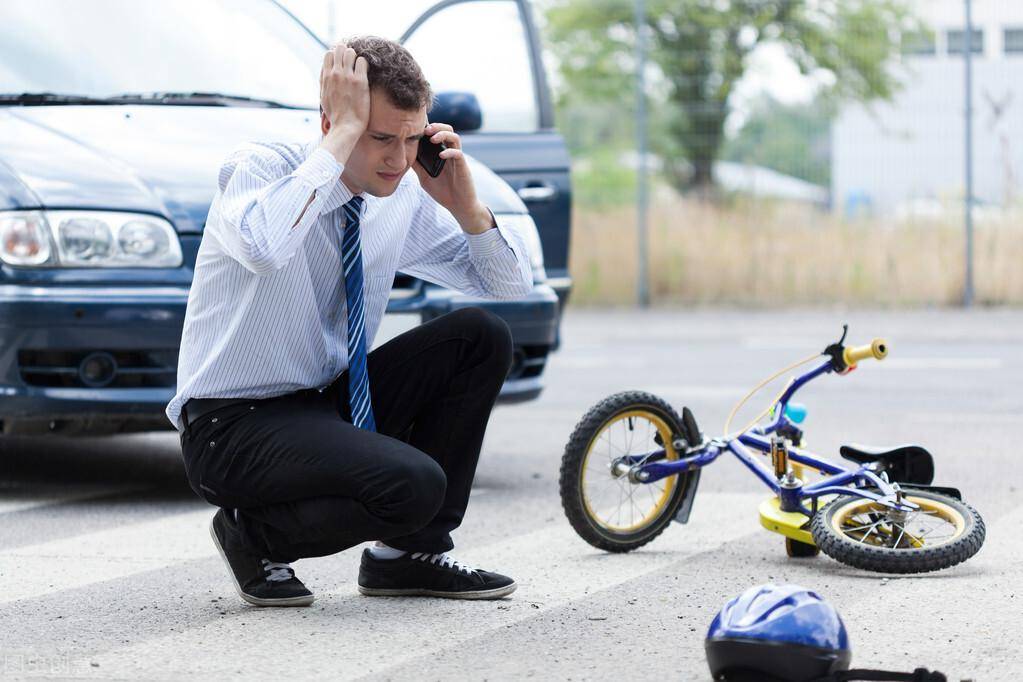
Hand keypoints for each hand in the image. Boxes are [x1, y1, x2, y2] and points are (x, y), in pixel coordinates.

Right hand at [318, 44, 368, 161]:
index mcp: (325, 77)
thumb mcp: (323, 96)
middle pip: (339, 49)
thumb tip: (326, 71)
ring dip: (355, 57)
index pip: (329, 54)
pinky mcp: (360, 81)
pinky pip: (362, 61)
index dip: (337, 56)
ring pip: (351, 52)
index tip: (342, 62)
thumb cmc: (335, 115)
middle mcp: (335, 74)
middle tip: (352, 63)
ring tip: (358, 68)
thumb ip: (324, 82)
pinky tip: (365, 73)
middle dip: (346, 53)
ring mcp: (347, 76)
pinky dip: (364, 64)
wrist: (345, 126)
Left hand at [413, 123, 491, 233]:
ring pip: (455, 137)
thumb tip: (404, 155)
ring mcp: (457, 159)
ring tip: (432, 138)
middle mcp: (450, 153)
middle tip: (425, 129)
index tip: (417, 127)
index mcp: (441, 153)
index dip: (429, 127)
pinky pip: (458, 154)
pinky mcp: (463, 166)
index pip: (437, 133)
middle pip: (448, 130)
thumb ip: (417, 166)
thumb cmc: (443, 191)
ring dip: (443, 134)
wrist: (458, 206)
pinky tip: (441, 156)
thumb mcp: (424, 177)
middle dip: (437, 126)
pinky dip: (449, 152)